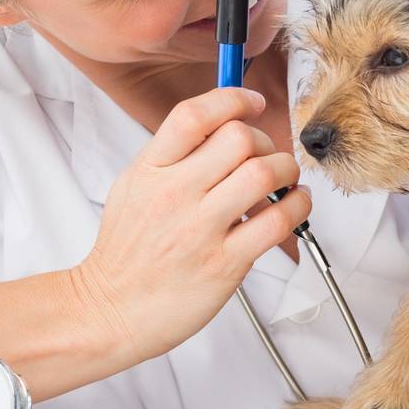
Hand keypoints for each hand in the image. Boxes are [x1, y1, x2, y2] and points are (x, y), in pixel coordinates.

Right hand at [71, 88, 311, 366]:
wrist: (111, 310)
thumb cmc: (127, 251)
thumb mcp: (133, 187)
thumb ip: (171, 154)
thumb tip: (220, 122)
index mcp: (150, 170)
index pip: (194, 115)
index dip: (232, 98)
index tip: (252, 102)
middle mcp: (175, 194)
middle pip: (238, 138)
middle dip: (264, 139)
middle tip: (266, 154)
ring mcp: (201, 229)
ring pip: (264, 173)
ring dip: (286, 169)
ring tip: (285, 179)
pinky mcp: (225, 263)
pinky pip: (278, 221)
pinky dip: (297, 206)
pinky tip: (293, 205)